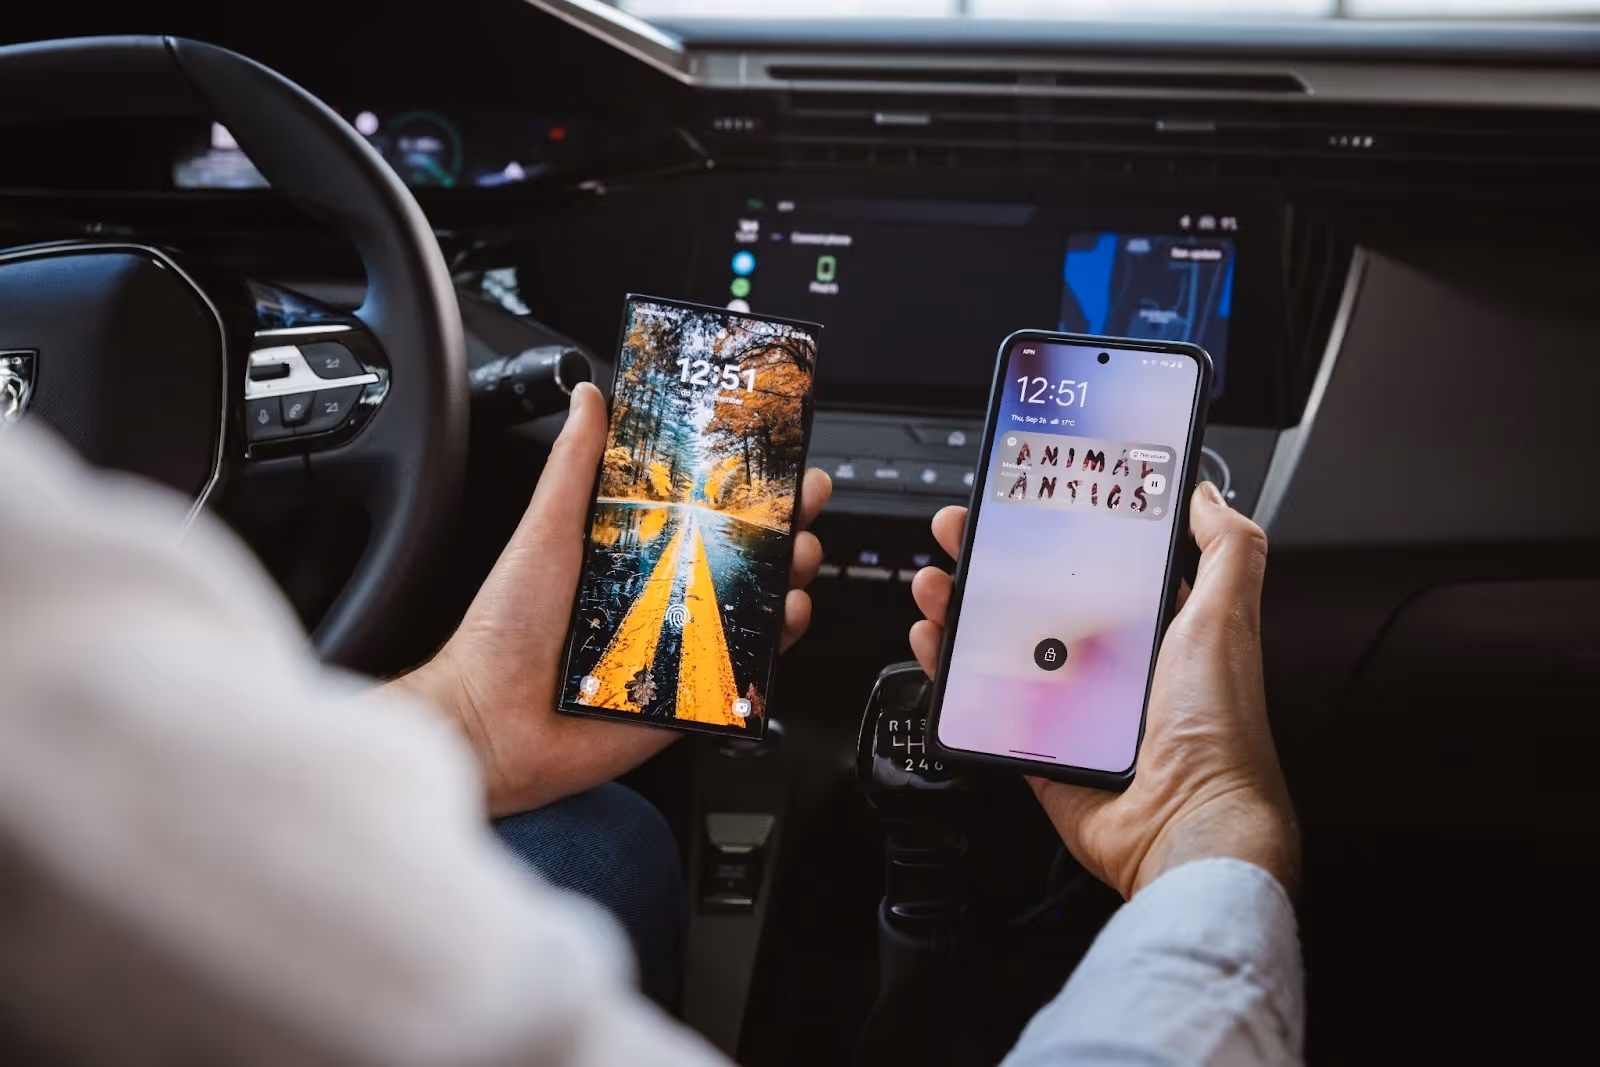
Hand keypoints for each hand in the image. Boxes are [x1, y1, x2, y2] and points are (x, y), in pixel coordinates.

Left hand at [393, 382, 832, 816]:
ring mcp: (681, 644)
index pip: (702, 511)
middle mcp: (662, 596)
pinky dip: (779, 642)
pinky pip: (750, 669)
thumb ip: (574, 464)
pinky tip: (788, 616)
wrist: (492, 720)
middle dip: (784, 526)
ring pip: (756, 607)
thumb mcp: (546, 529)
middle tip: (804, 502)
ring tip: (800, 556)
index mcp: (632, 554)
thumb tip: (588, 396)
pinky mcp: (692, 694)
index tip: (775, 459)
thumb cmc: (506, 630)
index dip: (744, 487)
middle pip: (743, 556)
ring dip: (791, 577)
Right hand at [909, 482, 1296, 899]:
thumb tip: (1207, 495)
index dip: (1051, 533)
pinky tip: (932, 643)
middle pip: (1033, 600)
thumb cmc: (1218, 729)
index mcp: (1153, 629)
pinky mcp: (1040, 747)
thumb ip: (1228, 550)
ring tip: (936, 583)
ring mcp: (1069, 706)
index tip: (1020, 504)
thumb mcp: (1227, 617)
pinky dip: (951, 673)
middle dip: (989, 563)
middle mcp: (1109, 664)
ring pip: (1000, 647)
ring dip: (960, 610)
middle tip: (959, 533)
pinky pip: (985, 704)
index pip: (1091, 566)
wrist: (1189, 822)